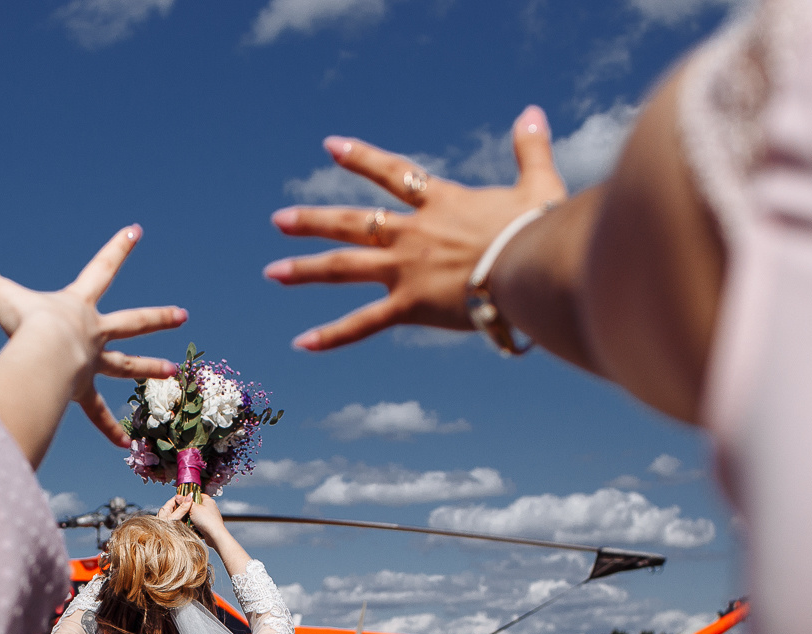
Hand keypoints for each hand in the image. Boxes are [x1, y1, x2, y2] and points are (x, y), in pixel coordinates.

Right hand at [0, 225, 186, 445]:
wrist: (44, 356)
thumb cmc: (23, 323)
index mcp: (77, 305)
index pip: (101, 268)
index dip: (117, 248)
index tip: (136, 231)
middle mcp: (92, 333)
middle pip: (132, 321)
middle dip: (156, 317)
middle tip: (182, 315)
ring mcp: (92, 362)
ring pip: (128, 364)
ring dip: (150, 367)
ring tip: (172, 372)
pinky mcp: (84, 390)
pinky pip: (99, 413)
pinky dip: (109, 429)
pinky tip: (125, 446)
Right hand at [160, 492, 251, 574]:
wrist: (218, 538)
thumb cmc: (208, 523)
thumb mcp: (193, 509)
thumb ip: (185, 503)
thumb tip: (176, 496)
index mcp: (208, 500)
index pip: (194, 495)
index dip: (185, 498)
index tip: (177, 502)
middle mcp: (211, 508)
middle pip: (194, 506)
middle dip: (187, 510)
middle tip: (178, 513)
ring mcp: (211, 519)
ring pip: (195, 517)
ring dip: (189, 520)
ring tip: (182, 522)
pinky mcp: (209, 529)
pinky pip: (198, 526)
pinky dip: (193, 528)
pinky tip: (188, 531)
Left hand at [263, 108, 566, 351]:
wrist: (532, 266)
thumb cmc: (540, 230)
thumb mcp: (538, 184)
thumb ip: (530, 149)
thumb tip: (532, 112)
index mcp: (440, 203)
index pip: (393, 174)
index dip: (361, 159)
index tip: (330, 147)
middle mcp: (413, 233)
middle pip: (352, 222)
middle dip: (313, 221)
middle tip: (279, 220)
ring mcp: (406, 270)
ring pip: (344, 266)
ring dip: (306, 269)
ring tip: (272, 272)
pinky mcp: (410, 306)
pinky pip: (363, 324)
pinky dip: (333, 335)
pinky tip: (302, 343)